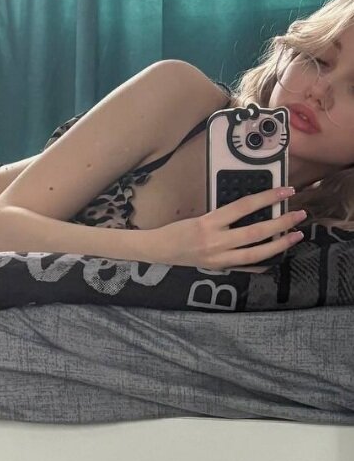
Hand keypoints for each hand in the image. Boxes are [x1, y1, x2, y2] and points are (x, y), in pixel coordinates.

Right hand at [149, 187, 304, 269]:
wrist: (160, 250)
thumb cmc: (178, 230)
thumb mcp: (200, 217)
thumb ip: (224, 216)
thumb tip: (252, 208)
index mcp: (208, 223)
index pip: (244, 207)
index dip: (267, 198)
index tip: (286, 192)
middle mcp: (215, 242)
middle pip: (255, 232)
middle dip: (281, 223)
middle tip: (300, 215)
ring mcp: (219, 258)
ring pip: (256, 253)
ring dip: (279, 244)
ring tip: (296, 235)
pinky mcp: (220, 269)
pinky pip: (247, 267)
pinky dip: (264, 262)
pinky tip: (277, 255)